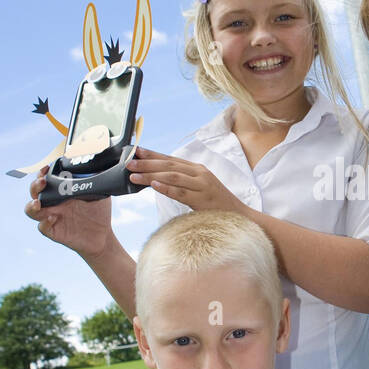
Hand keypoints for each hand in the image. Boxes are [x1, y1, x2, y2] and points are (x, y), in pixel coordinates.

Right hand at [25, 167, 112, 255]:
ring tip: (38, 202)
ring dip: (31, 205)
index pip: (45, 180)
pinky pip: (42, 227)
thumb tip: (99, 164)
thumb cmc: (98, 212)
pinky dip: (44, 223)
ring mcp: (51, 217)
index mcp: (60, 192)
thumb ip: (95, 180)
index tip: (46, 167)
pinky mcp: (54, 232)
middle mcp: (53, 204)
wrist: (102, 235)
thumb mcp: (99, 193)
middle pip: (34, 192)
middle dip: (35, 185)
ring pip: (31, 211)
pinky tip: (53, 218)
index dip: (42, 173)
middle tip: (43, 181)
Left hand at [127, 150, 241, 211]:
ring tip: (134, 175)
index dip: (152, 155)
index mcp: (197, 169)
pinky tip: (154, 185)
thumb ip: (182, 182)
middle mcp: (200, 173)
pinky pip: (182, 192)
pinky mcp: (203, 200)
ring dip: (151, 175)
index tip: (135, 151)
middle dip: (147, 163)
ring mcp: (202, 185)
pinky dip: (167, 188)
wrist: (240, 216)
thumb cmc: (217, 205)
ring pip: (172, 177)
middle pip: (168, 166)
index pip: (170, 159)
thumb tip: (156, 179)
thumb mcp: (199, 189)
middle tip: (128, 162)